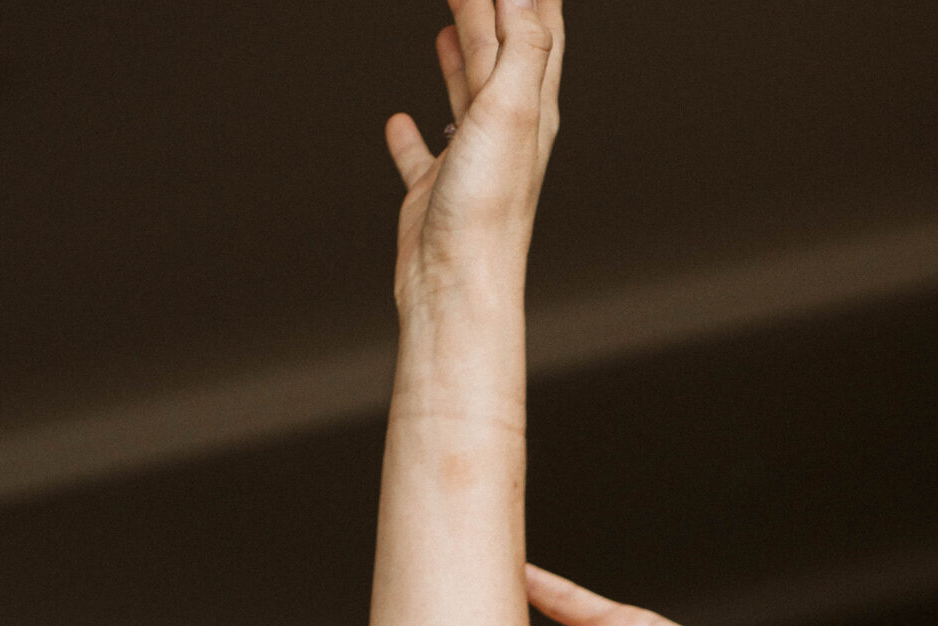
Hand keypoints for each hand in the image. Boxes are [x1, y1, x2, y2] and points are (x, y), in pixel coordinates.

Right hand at [385, 0, 563, 306]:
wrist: (456, 286)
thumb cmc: (487, 210)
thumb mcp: (511, 109)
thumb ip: (520, 45)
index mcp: (531, 107)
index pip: (539, 29)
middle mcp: (504, 132)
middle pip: (498, 50)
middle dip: (489, 6)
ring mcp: (469, 162)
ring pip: (465, 94)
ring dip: (459, 57)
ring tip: (447, 25)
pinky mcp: (435, 193)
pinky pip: (421, 156)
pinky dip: (411, 137)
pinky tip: (399, 122)